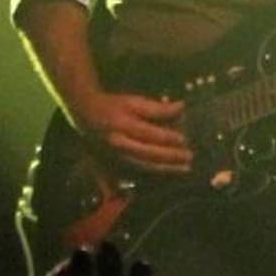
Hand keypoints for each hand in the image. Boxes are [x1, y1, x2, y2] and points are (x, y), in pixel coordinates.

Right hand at [74, 89, 193, 175]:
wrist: (85, 115)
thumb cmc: (114, 106)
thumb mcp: (134, 101)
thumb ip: (157, 108)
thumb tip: (182, 107)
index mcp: (122, 125)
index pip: (148, 134)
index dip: (167, 137)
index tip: (184, 139)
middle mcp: (118, 143)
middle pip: (147, 153)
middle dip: (170, 156)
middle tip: (189, 157)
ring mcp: (114, 156)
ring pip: (143, 166)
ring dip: (165, 169)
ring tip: (185, 169)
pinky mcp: (113, 164)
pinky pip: (137, 172)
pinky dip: (154, 174)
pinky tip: (169, 173)